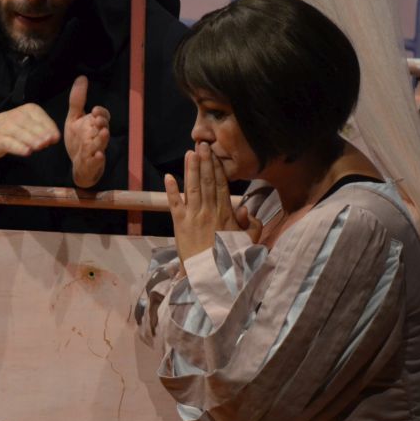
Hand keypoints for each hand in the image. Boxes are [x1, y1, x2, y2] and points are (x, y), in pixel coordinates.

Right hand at [0, 103, 59, 175]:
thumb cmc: (12, 128)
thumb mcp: (29, 123)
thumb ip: (42, 129)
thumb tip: (55, 138)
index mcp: (29, 110)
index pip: (42, 118)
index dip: (49, 128)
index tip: (55, 139)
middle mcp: (17, 116)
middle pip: (31, 126)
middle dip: (41, 134)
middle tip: (48, 142)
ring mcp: (6, 127)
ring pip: (21, 133)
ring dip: (31, 140)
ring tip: (41, 146)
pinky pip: (10, 143)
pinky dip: (18, 147)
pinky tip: (27, 152)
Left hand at [63, 75, 109, 187]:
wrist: (78, 163)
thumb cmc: (78, 139)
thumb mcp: (74, 118)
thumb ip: (77, 100)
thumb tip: (82, 77)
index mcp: (94, 125)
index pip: (103, 116)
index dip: (101, 113)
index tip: (94, 110)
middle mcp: (97, 136)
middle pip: (104, 128)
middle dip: (102, 123)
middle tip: (98, 120)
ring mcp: (96, 149)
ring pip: (102, 143)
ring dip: (103, 139)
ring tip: (103, 133)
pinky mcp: (92, 163)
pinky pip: (97, 161)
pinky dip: (98, 158)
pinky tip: (98, 155)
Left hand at [164, 142, 256, 263]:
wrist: (210, 276)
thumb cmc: (229, 261)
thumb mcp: (247, 243)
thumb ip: (252, 225)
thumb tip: (246, 209)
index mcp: (226, 214)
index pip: (221, 186)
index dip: (217, 169)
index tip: (215, 154)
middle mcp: (210, 211)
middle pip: (207, 182)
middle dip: (204, 162)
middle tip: (202, 144)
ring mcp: (194, 217)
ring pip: (192, 188)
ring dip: (190, 169)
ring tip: (190, 153)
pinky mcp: (180, 225)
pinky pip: (174, 204)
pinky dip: (171, 190)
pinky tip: (168, 177)